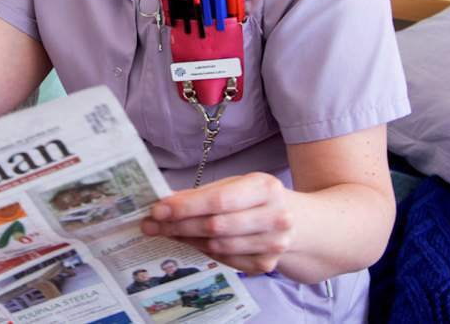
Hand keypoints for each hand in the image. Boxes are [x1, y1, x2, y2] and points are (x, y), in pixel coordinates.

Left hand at [141, 172, 294, 275]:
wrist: (298, 221)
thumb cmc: (256, 198)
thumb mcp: (234, 185)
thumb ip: (201, 194)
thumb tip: (165, 201)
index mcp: (266, 188)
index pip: (219, 200)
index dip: (186, 207)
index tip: (158, 209)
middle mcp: (276, 217)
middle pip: (216, 226)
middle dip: (178, 225)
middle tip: (151, 224)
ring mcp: (274, 245)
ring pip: (218, 246)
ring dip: (186, 239)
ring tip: (164, 232)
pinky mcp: (267, 264)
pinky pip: (224, 259)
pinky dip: (202, 250)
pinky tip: (187, 241)